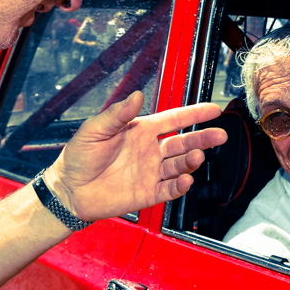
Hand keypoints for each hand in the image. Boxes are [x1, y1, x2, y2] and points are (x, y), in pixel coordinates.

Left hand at [43, 92, 225, 221]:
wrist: (69, 189)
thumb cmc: (79, 156)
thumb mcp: (95, 129)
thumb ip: (117, 114)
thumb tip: (137, 95)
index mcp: (141, 131)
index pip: (174, 119)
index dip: (194, 114)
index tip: (214, 109)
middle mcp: (151, 151)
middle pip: (184, 142)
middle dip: (203, 138)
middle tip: (220, 136)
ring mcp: (151, 172)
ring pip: (180, 166)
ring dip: (191, 161)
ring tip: (197, 157)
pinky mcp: (148, 193)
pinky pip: (169, 190)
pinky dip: (179, 186)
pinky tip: (185, 180)